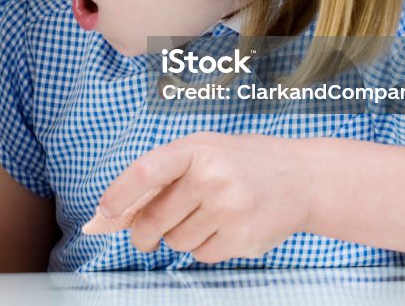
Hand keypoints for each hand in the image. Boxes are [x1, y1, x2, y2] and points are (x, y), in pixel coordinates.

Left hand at [94, 132, 312, 262]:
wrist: (301, 178)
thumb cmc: (238, 163)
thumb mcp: (200, 152)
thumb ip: (158, 178)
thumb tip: (105, 217)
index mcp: (196, 149)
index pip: (145, 172)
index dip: (119, 195)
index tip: (103, 212)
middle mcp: (212, 178)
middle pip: (154, 220)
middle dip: (144, 232)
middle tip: (146, 234)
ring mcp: (230, 210)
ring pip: (176, 242)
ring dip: (179, 236)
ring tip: (205, 215)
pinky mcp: (244, 239)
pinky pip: (201, 256)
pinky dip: (204, 247)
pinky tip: (224, 226)